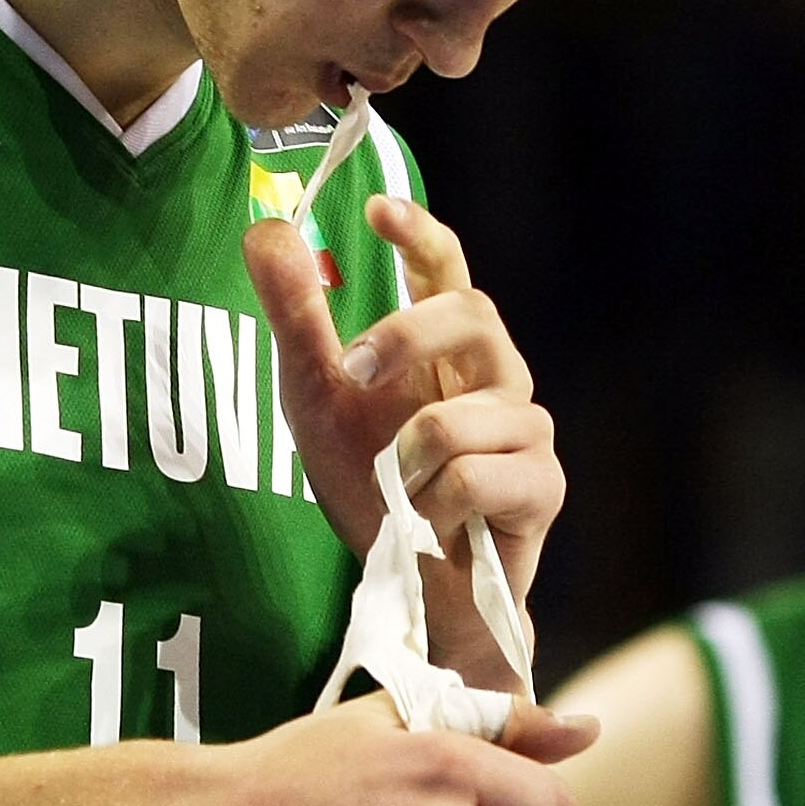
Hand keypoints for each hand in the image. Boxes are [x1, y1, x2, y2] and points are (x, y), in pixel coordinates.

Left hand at [247, 196, 561, 685]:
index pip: (447, 270)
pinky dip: (437, 507)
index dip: (421, 234)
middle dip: (407, 333)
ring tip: (402, 494)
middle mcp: (499, 378)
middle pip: (473, 313)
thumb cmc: (375, 494)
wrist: (411, 595)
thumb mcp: (315, 402)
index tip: (378, 210)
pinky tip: (436, 527)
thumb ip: (297, 319)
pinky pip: (477, 478)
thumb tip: (263, 230)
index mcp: (447, 350)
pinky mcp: (542, 488)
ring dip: (409, 459)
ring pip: (462, 415)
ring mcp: (527, 432)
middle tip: (354, 371)